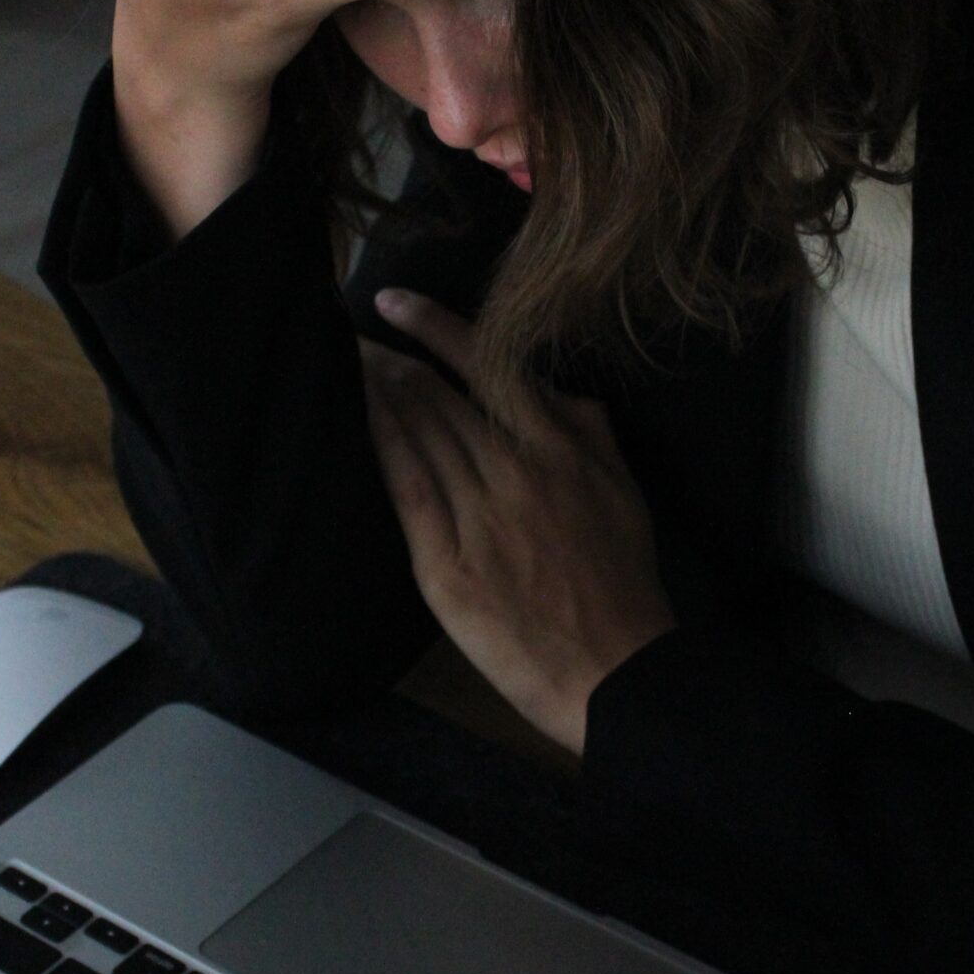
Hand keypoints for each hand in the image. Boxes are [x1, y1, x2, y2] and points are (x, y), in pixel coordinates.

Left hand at [360, 290, 675, 755]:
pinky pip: (407, 490)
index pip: (488, 367)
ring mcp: (479, 517)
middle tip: (351, 336)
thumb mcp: (626, 495)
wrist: (615, 671)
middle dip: (390, 359)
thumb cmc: (624, 586)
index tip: (393, 302)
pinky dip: (380, 445)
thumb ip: (593, 434)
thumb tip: (560, 392)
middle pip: (440, 396)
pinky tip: (356, 417)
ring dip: (378, 392)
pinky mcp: (448, 566)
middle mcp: (516, 471)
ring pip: (420, 434)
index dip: (434, 327)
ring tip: (347, 366)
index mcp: (561, 450)